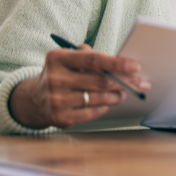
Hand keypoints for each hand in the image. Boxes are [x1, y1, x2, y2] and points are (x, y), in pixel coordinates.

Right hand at [9, 44, 149, 129]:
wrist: (32, 99)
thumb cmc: (61, 74)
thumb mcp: (68, 59)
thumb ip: (90, 56)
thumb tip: (122, 64)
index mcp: (57, 58)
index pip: (93, 60)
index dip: (117, 63)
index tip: (135, 66)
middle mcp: (55, 79)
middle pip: (100, 81)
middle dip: (126, 82)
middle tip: (142, 83)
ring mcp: (57, 100)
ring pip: (99, 98)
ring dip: (117, 95)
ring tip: (124, 93)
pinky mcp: (60, 118)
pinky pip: (92, 112)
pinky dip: (104, 107)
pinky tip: (108, 102)